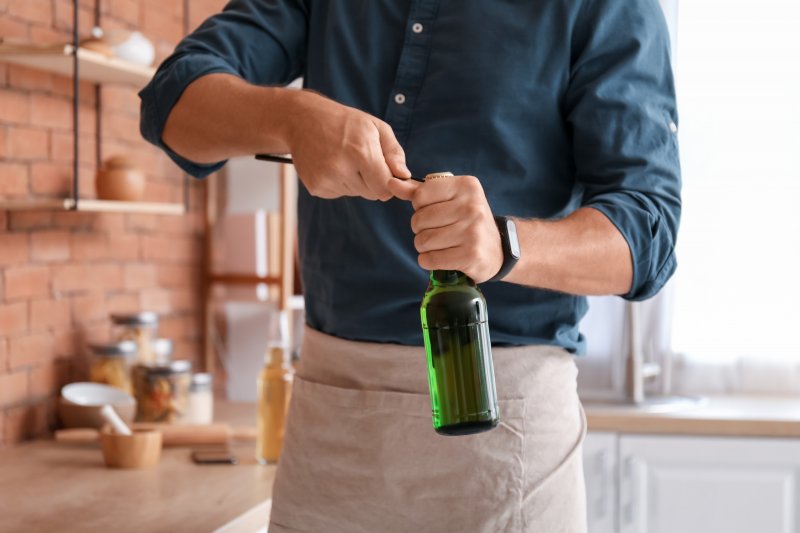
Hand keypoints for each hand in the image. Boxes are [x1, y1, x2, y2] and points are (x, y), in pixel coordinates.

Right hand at [284, 90, 410, 200]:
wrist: (301, 119)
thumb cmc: (344, 121)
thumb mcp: (375, 127)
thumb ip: (394, 153)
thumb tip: (404, 176)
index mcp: (360, 152)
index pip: (385, 187)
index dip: (391, 183)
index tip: (389, 173)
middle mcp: (341, 169)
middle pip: (373, 194)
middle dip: (374, 181)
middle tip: (363, 159)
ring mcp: (326, 180)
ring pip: (356, 193)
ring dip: (357, 181)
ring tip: (344, 158)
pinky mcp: (315, 187)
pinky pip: (339, 193)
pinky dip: (340, 183)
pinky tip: (332, 164)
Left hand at [388, 174, 502, 281]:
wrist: (497, 250)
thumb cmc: (467, 221)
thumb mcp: (449, 199)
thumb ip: (419, 191)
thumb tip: (391, 182)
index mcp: (467, 186)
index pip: (420, 195)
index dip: (420, 208)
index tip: (435, 213)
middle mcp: (472, 206)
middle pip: (419, 219)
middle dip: (420, 229)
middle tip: (437, 232)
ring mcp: (473, 231)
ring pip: (422, 241)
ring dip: (424, 247)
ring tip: (439, 245)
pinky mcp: (470, 255)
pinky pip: (430, 259)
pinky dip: (428, 261)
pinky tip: (440, 257)